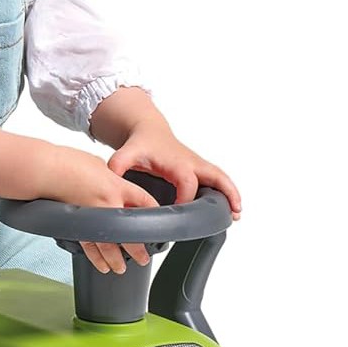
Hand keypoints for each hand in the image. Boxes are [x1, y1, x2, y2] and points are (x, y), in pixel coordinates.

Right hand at [48, 147, 158, 275]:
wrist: (45, 170)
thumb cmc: (68, 163)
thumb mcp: (98, 165)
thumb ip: (109, 178)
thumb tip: (112, 184)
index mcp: (118, 186)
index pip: (145, 203)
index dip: (154, 214)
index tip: (157, 223)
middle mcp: (109, 204)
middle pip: (130, 233)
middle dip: (138, 248)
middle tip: (142, 259)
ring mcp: (92, 218)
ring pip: (109, 246)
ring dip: (116, 259)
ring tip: (120, 269)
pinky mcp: (76, 225)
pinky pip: (89, 246)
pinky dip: (95, 258)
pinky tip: (101, 265)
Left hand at [108, 119, 242, 218]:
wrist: (149, 131)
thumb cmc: (140, 144)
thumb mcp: (125, 154)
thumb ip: (117, 166)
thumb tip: (110, 179)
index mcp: (176, 162)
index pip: (186, 183)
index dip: (186, 200)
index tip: (182, 215)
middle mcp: (191, 163)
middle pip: (214, 177)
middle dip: (222, 194)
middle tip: (230, 213)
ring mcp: (198, 166)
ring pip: (221, 178)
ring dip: (231, 193)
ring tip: (237, 213)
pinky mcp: (201, 169)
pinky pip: (219, 179)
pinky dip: (228, 191)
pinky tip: (233, 207)